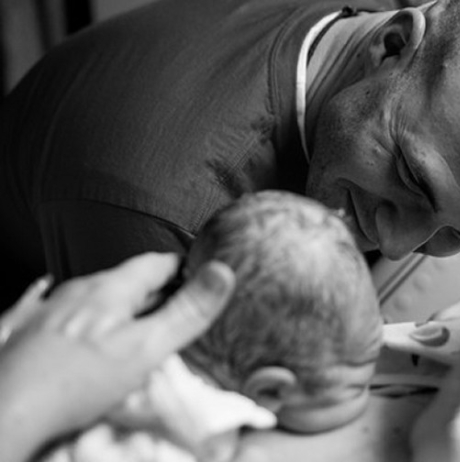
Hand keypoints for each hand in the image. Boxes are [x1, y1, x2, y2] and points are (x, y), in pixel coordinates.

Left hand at [0, 253, 234, 461]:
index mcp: (110, 288)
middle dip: (154, 290)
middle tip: (177, 307)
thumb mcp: (147, 349)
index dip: (184, 267)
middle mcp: (77, 290)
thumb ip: (187, 312)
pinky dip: (79, 313)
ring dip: (118, 304)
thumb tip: (223, 272)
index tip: (202, 275)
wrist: (7, 411)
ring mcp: (49, 309)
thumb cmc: (77, 383)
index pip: (157, 262)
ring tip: (135, 323)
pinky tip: (75, 321)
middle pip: (126, 280)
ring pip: (94, 296)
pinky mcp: (27, 331)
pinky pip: (59, 310)